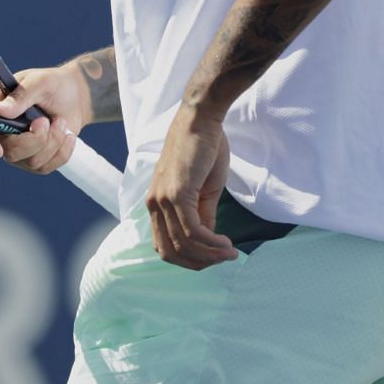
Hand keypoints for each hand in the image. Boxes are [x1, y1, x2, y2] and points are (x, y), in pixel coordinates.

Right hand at [0, 66, 88, 174]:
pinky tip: (66, 136)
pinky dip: (61, 152)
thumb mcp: (40, 82)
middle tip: (46, 121)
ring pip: (30, 161)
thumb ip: (20, 95)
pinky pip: (45, 167)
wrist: (74, 98)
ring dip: (53, 142)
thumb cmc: (53, 85)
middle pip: (8, 151)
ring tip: (60, 122)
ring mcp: (14, 147)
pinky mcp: (31, 159)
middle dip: (35, 140)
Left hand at [145, 109, 237, 268]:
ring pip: (183, 244)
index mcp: (155, 204)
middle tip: (223, 260)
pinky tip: (226, 244)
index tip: (213, 259)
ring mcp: (162, 199)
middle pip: (170, 252)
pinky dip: (211, 243)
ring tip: (230, 253)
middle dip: (199, 263)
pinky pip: (193, 230)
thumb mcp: (203, 190)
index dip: (189, 260)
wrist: (201, 120)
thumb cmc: (204, 150)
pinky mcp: (177, 193)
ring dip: (210, 255)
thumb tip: (208, 242)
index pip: (164, 247)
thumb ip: (202, 216)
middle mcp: (153, 204)